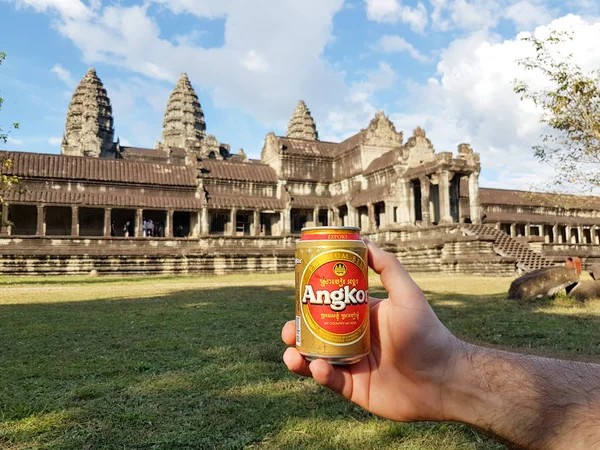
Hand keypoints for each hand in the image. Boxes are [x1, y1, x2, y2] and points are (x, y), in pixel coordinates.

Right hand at [282, 240, 458, 421]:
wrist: (443, 378)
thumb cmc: (427, 333)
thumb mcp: (407, 293)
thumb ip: (387, 266)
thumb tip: (363, 240)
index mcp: (361, 316)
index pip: (328, 306)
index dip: (309, 304)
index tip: (295, 298)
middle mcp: (353, 339)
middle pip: (316, 334)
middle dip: (298, 331)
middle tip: (288, 330)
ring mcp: (353, 365)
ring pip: (316, 359)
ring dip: (299, 356)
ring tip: (290, 353)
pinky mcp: (355, 389)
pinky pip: (331, 382)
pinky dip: (320, 375)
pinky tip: (318, 368)